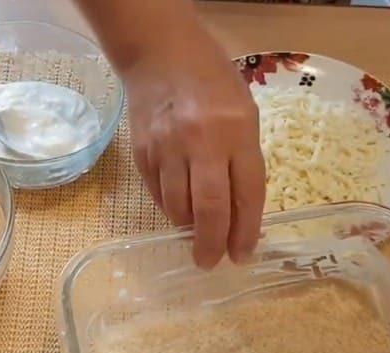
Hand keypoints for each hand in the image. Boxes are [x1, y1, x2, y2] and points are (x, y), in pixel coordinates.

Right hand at [123, 31, 265, 267]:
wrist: (158, 53)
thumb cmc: (211, 79)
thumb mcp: (243, 112)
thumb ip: (243, 158)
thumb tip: (237, 209)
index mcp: (237, 131)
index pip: (246, 194)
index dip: (246, 231)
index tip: (242, 254)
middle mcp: (201, 142)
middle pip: (209, 208)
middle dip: (212, 244)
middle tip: (210, 262)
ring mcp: (167, 148)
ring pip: (177, 206)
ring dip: (188, 227)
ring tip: (195, 234)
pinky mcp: (142, 152)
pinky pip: (157, 193)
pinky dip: (169, 207)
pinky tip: (177, 207)